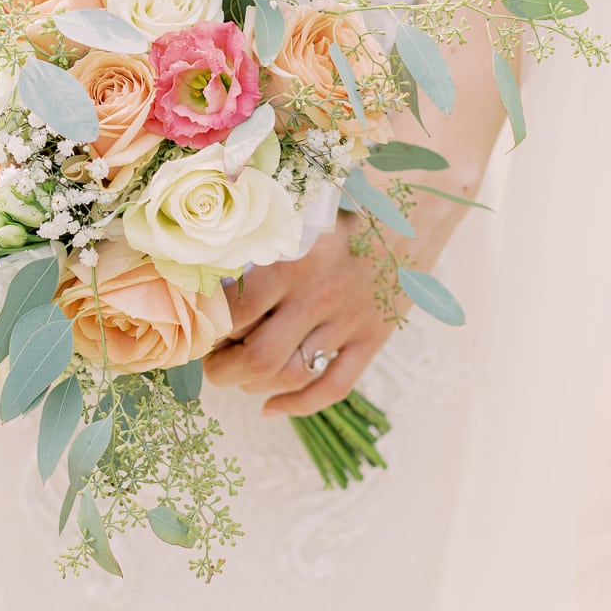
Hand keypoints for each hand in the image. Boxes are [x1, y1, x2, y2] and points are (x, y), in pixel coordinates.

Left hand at [203, 204, 447, 418]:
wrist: (413, 208)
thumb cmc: (341, 204)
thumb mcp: (295, 208)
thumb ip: (252, 230)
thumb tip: (200, 250)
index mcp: (293, 259)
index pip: (235, 313)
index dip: (208, 330)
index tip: (198, 329)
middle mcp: (320, 294)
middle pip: (259, 357)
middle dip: (224, 370)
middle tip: (212, 362)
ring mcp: (349, 320)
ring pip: (292, 376)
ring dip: (254, 386)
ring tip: (239, 376)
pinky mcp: (373, 337)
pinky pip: (334, 387)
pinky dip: (298, 405)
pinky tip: (271, 407)